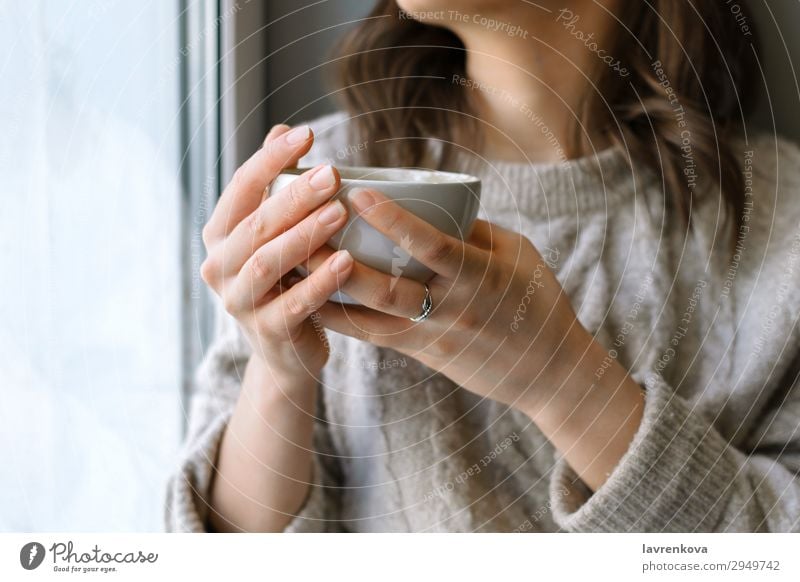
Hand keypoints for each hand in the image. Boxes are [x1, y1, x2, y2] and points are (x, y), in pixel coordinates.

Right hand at [200, 124, 354, 378]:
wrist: (286, 349)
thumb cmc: (284, 279)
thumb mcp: (275, 234)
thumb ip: (276, 186)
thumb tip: (283, 129)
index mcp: (220, 235)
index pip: (241, 187)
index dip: (270, 158)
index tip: (307, 134)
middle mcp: (220, 267)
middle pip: (255, 224)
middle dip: (293, 196)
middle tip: (332, 174)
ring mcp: (239, 302)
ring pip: (267, 263)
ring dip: (305, 235)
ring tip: (340, 213)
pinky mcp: (268, 331)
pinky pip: (294, 304)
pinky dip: (320, 282)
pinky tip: (347, 261)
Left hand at [311, 186, 595, 417]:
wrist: (548, 372)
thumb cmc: (536, 301)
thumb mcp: (516, 253)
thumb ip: (471, 230)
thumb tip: (428, 202)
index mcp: (478, 277)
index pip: (431, 247)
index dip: (394, 221)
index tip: (359, 194)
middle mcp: (450, 309)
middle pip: (383, 289)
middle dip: (338, 263)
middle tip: (302, 231)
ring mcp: (432, 336)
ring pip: (368, 318)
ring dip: (326, 293)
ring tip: (292, 266)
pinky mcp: (420, 354)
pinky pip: (372, 335)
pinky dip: (340, 316)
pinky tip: (310, 298)